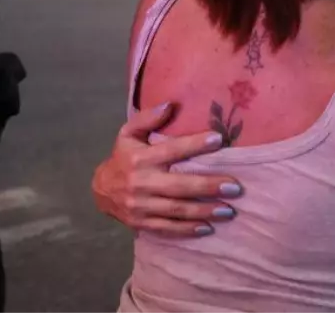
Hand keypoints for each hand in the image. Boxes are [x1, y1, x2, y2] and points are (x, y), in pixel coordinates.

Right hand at [92, 102, 243, 236]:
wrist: (99, 190)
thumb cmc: (122, 157)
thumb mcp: (128, 134)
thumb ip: (147, 118)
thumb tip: (170, 105)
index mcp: (141, 158)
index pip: (172, 150)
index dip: (194, 144)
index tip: (218, 139)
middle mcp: (141, 182)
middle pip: (179, 186)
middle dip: (208, 187)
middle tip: (235, 188)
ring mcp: (141, 206)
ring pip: (177, 210)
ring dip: (204, 211)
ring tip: (229, 210)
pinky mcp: (141, 223)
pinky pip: (167, 228)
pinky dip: (188, 230)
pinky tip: (208, 228)